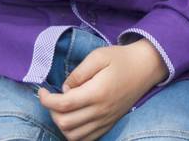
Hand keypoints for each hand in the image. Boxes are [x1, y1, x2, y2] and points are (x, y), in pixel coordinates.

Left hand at [38, 41, 166, 140]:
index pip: (63, 105)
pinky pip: (86, 139)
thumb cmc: (121, 59)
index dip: (46, 100)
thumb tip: (65, 88)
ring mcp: (105, 120)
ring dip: (61, 125)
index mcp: (97, 92)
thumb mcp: (98, 56)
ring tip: (62, 109)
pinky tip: (73, 119)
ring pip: (73, 136)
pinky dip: (74, 133)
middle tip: (53, 98)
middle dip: (52, 112)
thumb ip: (78, 72)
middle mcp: (100, 111)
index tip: (43, 91)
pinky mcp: (109, 124)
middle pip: (65, 123)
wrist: (146, 68)